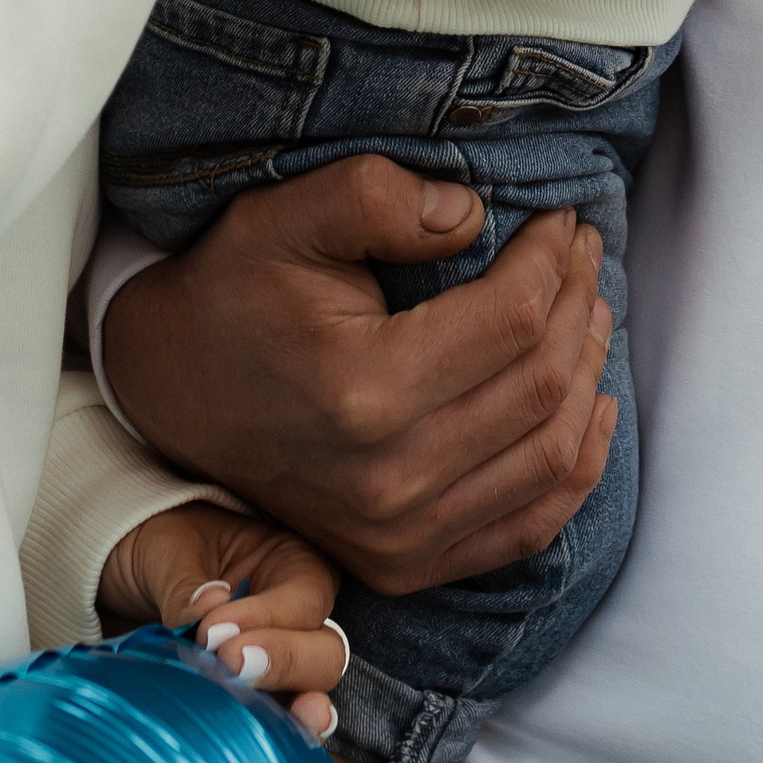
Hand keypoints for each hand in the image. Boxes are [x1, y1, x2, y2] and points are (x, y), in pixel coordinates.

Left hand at [97, 496, 347, 746]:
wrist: (123, 579)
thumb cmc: (159, 549)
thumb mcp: (166, 550)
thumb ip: (185, 582)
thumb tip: (207, 607)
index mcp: (292, 566)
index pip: (303, 599)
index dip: (266, 618)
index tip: (211, 632)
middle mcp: (298, 622)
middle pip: (324, 653)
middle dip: (285, 663)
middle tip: (230, 665)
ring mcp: (279, 670)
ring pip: (309, 697)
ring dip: (291, 713)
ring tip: (272, 721)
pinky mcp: (254, 705)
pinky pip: (277, 730)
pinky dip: (274, 741)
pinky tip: (267, 753)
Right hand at [103, 157, 617, 595]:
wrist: (171, 393)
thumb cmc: (233, 293)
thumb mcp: (281, 216)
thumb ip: (376, 196)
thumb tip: (473, 214)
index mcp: (363, 390)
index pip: (513, 320)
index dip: (554, 260)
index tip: (561, 220)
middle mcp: (388, 481)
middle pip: (541, 385)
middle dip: (580, 304)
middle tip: (585, 252)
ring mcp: (398, 537)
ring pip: (550, 454)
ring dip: (588, 373)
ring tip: (589, 309)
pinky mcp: (405, 566)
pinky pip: (529, 525)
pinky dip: (576, 466)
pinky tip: (591, 405)